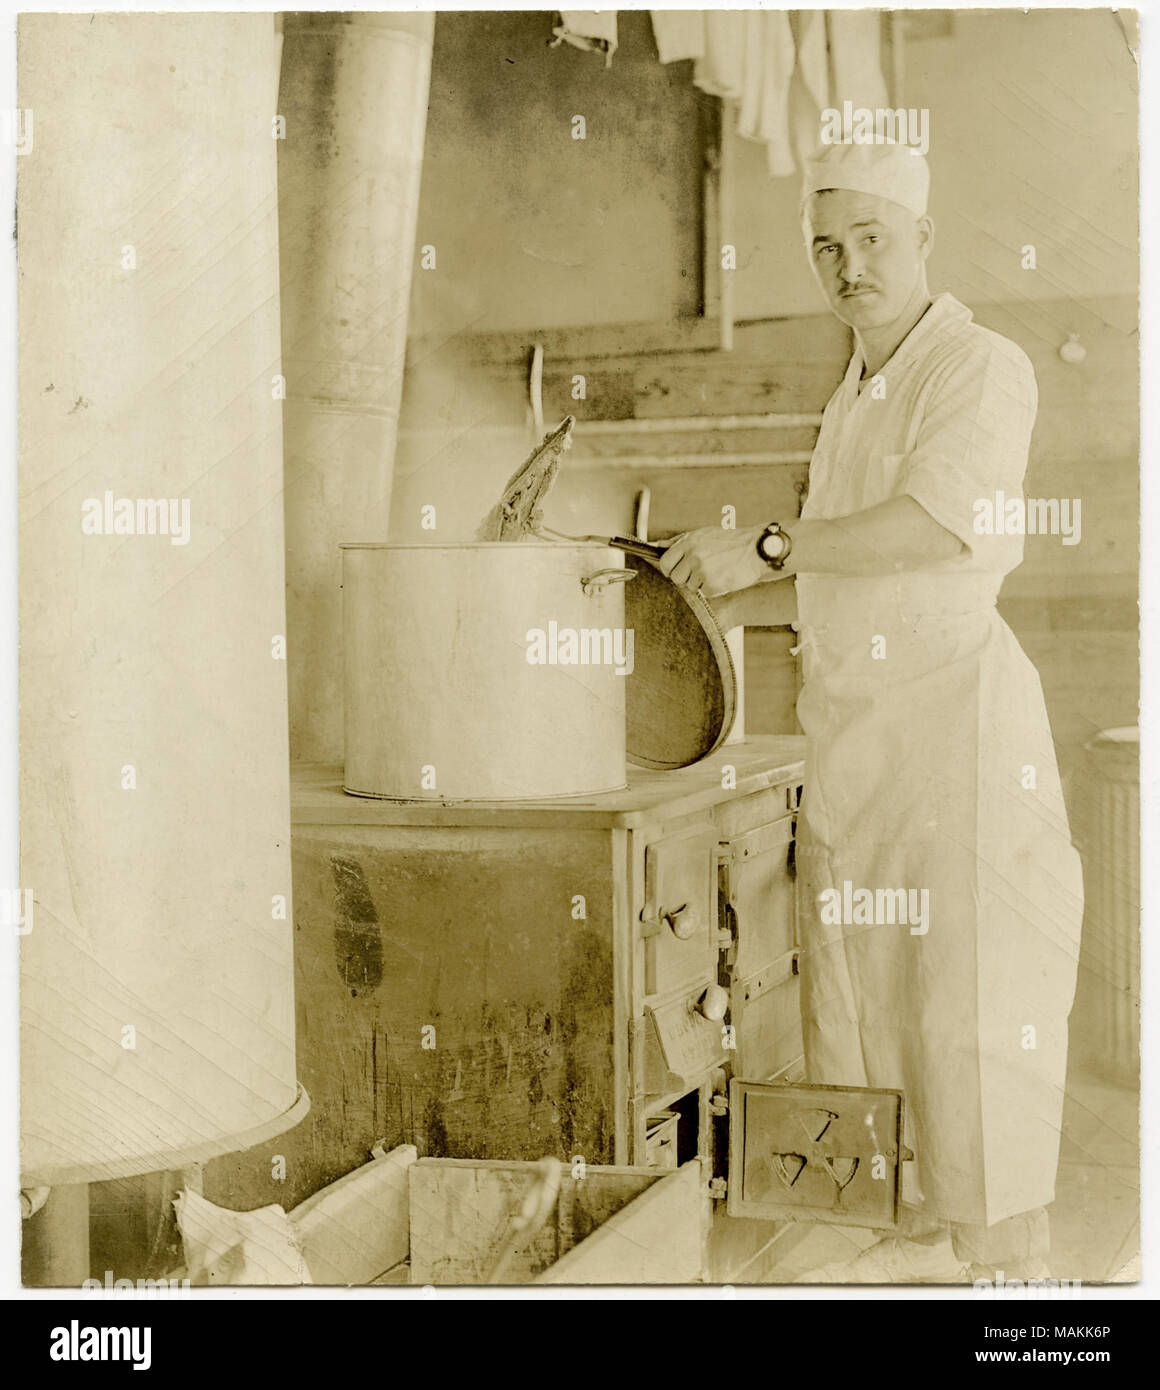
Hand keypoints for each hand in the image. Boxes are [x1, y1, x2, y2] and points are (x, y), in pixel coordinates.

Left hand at [656, 525, 770, 596]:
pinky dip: (713, 588)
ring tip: (716, 571)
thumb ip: (678, 541)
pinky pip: (704, 593)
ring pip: (690, 587)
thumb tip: (656, 546)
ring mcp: (703, 571)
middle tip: (701, 571)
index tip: (676, 570)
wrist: (756, 549)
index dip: (669, 569)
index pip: (665, 562)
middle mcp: (694, 556)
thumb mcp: (703, 534)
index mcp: (689, 542)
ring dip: (701, 583)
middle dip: (685, 578)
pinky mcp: (713, 584)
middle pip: (675, 578)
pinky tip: (723, 577)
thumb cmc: (728, 542)